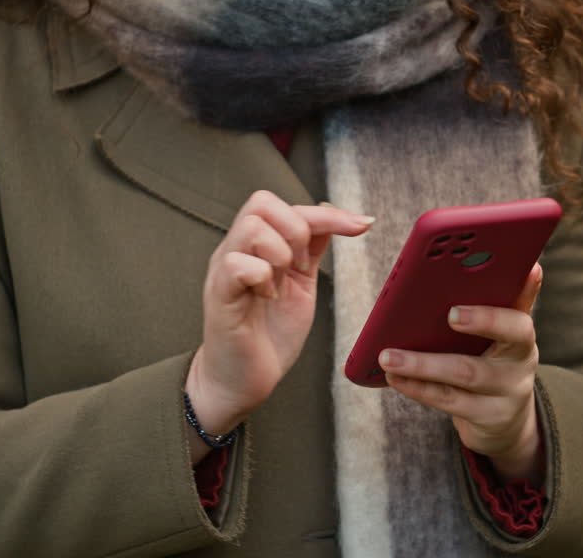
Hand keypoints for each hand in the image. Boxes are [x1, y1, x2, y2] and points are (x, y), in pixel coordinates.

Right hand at [186, 191, 373, 458]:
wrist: (244, 380)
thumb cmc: (269, 334)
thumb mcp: (301, 284)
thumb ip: (312, 250)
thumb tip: (336, 214)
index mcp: (257, 245)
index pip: (286, 206)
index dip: (328, 213)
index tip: (363, 225)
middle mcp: (237, 250)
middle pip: (262, 202)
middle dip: (297, 229)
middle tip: (302, 266)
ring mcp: (225, 270)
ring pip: (251, 227)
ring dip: (280, 253)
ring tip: (283, 283)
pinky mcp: (218, 295)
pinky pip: (237, 264)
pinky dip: (262, 277)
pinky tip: (269, 298)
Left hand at [380, 263, 543, 483]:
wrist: (508, 417)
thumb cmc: (498, 358)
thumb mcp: (509, 332)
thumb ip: (512, 298)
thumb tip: (531, 266)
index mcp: (522, 338)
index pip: (517, 324)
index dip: (489, 317)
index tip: (453, 312)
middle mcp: (518, 368)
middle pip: (482, 359)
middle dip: (456, 337)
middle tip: (435, 321)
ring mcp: (503, 397)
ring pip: (461, 379)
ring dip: (421, 366)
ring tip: (387, 356)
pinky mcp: (485, 418)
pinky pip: (446, 401)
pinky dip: (417, 387)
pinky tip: (393, 375)